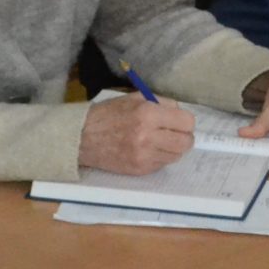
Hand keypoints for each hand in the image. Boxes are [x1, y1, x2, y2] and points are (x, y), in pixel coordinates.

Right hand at [79, 94, 195, 173]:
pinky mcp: (140, 169)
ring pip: (177, 155)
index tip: (179, 122)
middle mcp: (148, 136)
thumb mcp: (133, 99)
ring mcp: (144, 155)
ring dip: (173, 148)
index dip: (185, 121)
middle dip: (183, 137)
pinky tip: (148, 150)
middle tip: (174, 134)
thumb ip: (160, 103)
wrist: (81, 137)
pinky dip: (160, 157)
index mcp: (148, 113)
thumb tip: (180, 111)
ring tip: (160, 142)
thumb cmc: (107, 114)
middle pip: (186, 142)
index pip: (187, 122)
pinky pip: (162, 164)